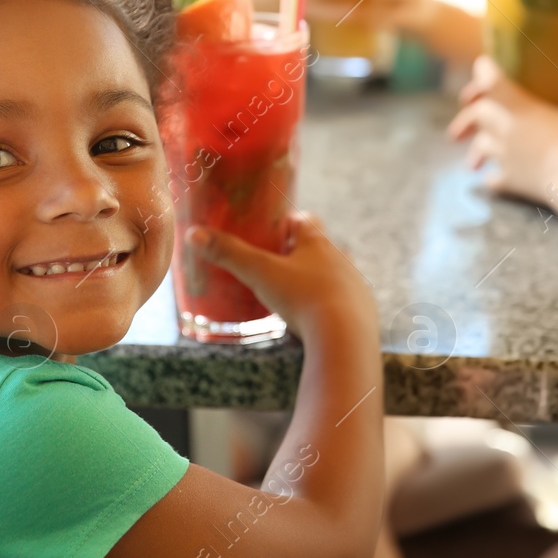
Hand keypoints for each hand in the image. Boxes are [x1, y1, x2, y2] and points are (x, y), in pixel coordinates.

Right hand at [186, 212, 375, 343]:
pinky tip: (315, 321)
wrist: (345, 337)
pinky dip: (329, 308)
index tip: (273, 229)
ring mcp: (354, 286)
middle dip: (299, 254)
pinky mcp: (362, 312)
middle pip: (319, 248)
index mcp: (318, 242)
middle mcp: (340, 259)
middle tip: (275, 265)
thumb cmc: (302, 297)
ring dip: (315, 281)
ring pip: (333, 276)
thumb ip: (229, 253)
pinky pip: (344, 304)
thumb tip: (194, 234)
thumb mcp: (259, 274)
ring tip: (292, 296)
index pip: (305, 220)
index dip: (289, 222)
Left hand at [447, 56, 557, 203]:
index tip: (482, 66)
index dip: (483, 71)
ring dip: (475, 152)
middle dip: (468, 115)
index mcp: (518, 105)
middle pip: (476, 115)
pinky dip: (492, 179)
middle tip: (466, 114)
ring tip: (472, 162)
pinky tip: (493, 179)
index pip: (489, 80)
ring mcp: (503, 155)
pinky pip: (493, 179)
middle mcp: (503, 128)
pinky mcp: (509, 179)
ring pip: (479, 148)